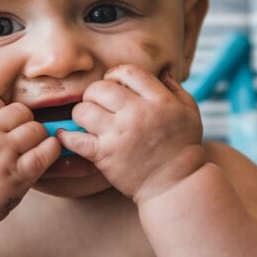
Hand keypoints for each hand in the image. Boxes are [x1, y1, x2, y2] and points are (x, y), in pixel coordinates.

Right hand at [0, 96, 60, 227]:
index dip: (1, 114)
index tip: (2, 128)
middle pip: (19, 110)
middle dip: (23, 122)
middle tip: (20, 138)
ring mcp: (3, 154)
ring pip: (36, 128)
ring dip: (38, 137)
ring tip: (31, 148)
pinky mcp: (19, 174)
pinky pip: (47, 150)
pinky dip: (52, 149)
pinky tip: (47, 152)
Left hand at [58, 65, 206, 203]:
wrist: (175, 184)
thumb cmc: (183, 147)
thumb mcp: (190, 112)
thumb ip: (175, 88)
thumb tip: (160, 71)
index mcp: (159, 100)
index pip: (127, 72)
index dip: (116, 74)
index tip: (115, 85)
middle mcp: (137, 114)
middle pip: (100, 88)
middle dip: (96, 92)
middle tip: (99, 103)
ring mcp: (118, 135)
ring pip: (83, 109)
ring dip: (82, 112)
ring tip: (89, 120)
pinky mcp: (104, 155)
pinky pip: (74, 139)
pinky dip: (67, 137)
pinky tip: (67, 135)